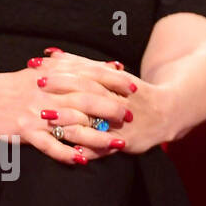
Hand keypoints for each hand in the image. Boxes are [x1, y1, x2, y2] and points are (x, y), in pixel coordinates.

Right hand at [0, 52, 133, 164]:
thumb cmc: (19, 84)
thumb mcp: (47, 70)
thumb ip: (79, 68)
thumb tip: (113, 66)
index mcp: (52, 75)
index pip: (88, 75)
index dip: (112, 81)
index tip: (132, 88)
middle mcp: (46, 92)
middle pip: (85, 99)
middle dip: (110, 108)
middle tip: (129, 116)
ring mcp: (36, 113)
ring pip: (72, 125)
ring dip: (97, 136)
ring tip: (117, 145)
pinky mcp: (26, 131)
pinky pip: (49, 145)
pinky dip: (66, 153)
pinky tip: (82, 160)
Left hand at [39, 48, 170, 154]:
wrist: (167, 113)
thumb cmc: (130, 92)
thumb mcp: (110, 76)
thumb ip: (81, 65)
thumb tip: (50, 53)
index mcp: (113, 83)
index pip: (84, 74)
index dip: (60, 71)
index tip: (37, 68)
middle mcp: (118, 102)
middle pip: (87, 95)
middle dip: (62, 91)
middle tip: (37, 86)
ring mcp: (122, 124)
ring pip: (95, 123)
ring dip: (70, 121)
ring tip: (46, 119)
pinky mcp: (127, 143)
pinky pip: (105, 149)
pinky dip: (88, 150)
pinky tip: (70, 152)